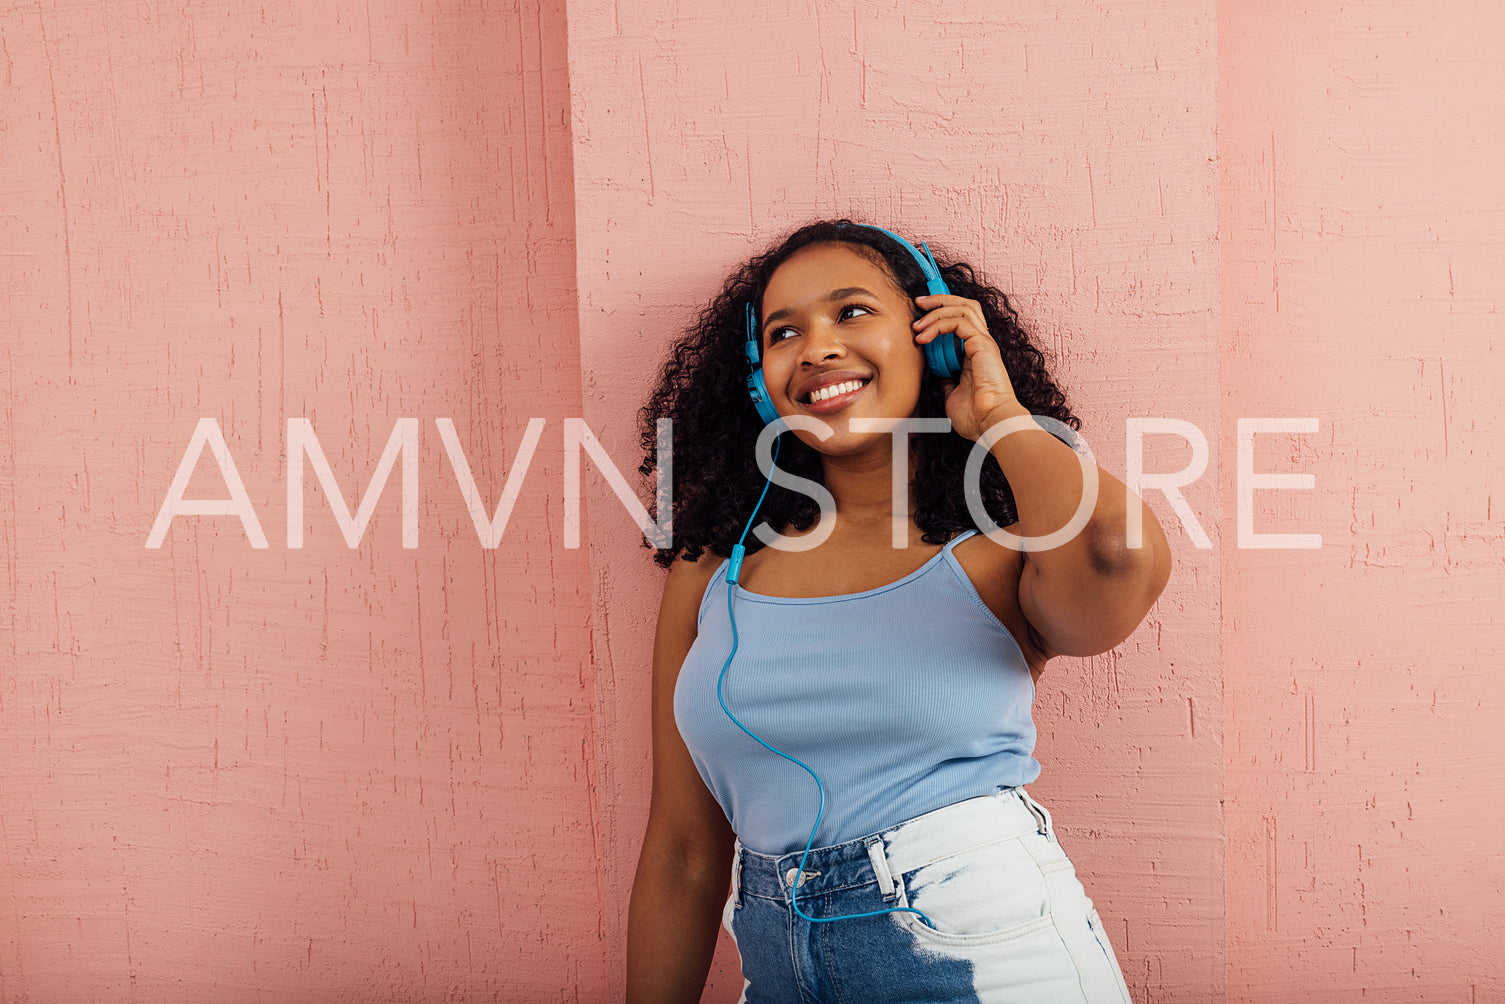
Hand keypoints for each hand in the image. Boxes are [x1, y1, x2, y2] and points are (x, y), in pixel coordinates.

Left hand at [912, 294, 1024, 440]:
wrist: (989, 424)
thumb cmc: (975, 416)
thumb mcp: (952, 395)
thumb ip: (946, 381)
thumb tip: (937, 374)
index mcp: (976, 352)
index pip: (962, 319)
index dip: (942, 311)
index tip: (920, 317)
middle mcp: (982, 343)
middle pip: (965, 305)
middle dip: (940, 299)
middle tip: (919, 302)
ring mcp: (984, 342)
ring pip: (962, 308)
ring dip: (936, 311)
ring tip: (917, 325)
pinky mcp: (982, 345)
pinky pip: (959, 322)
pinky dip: (938, 324)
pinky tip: (924, 338)